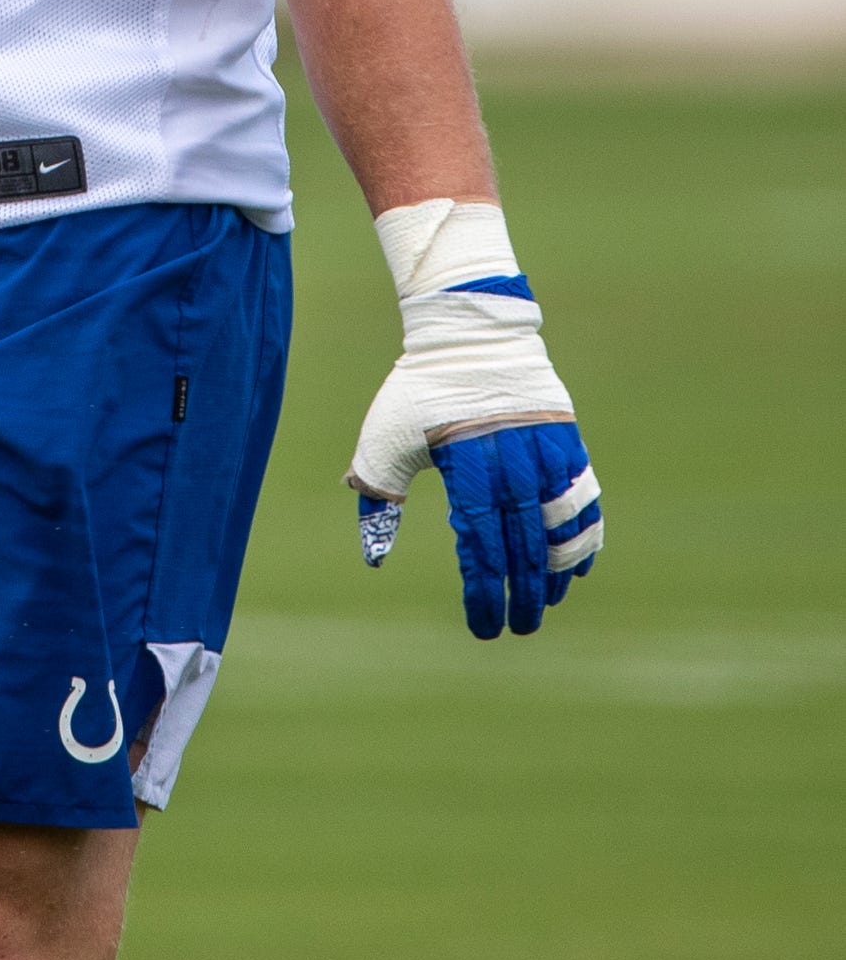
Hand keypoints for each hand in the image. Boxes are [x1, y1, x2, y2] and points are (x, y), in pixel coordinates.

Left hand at [347, 283, 602, 637]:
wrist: (469, 331)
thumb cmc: (419, 388)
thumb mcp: (386, 435)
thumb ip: (379, 494)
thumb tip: (374, 555)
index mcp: (467, 462)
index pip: (479, 543)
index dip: (483, 589)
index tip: (483, 626)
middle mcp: (512, 460)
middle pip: (523, 544)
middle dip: (520, 593)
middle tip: (515, 628)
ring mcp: (546, 450)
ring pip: (561, 526)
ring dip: (555, 571)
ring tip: (544, 603)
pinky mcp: (566, 441)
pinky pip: (585, 498)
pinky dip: (584, 535)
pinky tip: (575, 566)